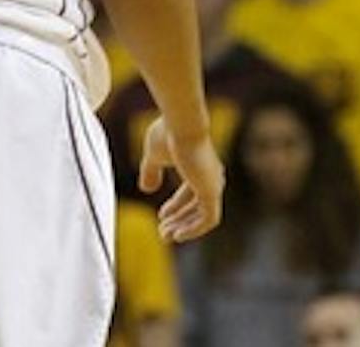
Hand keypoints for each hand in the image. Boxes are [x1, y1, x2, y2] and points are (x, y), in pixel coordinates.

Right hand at [139, 117, 224, 242]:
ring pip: (203, 216)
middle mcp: (211, 177)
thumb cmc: (167, 134)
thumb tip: (146, 189)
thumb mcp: (153, 155)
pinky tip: (179, 235)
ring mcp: (213, 185)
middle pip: (196, 207)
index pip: (191, 194)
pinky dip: (194, 229)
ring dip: (185, 227)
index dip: (176, 207)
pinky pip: (208, 220)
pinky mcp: (212, 192)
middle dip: (179, 220)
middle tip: (163, 233)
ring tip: (167, 236)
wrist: (180, 124)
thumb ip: (151, 171)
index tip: (161, 216)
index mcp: (200, 167)